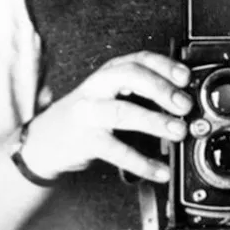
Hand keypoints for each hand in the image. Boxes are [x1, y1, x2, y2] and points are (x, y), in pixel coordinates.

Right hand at [18, 51, 191, 183]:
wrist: (43, 141)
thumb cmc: (85, 115)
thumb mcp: (109, 94)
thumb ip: (140, 92)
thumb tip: (183, 100)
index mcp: (109, 73)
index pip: (139, 59)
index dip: (165, 65)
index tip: (186, 77)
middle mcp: (98, 87)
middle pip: (129, 76)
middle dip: (160, 88)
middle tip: (184, 104)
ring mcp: (89, 113)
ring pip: (123, 111)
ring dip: (154, 121)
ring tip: (178, 131)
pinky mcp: (85, 140)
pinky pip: (117, 151)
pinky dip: (142, 162)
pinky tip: (160, 170)